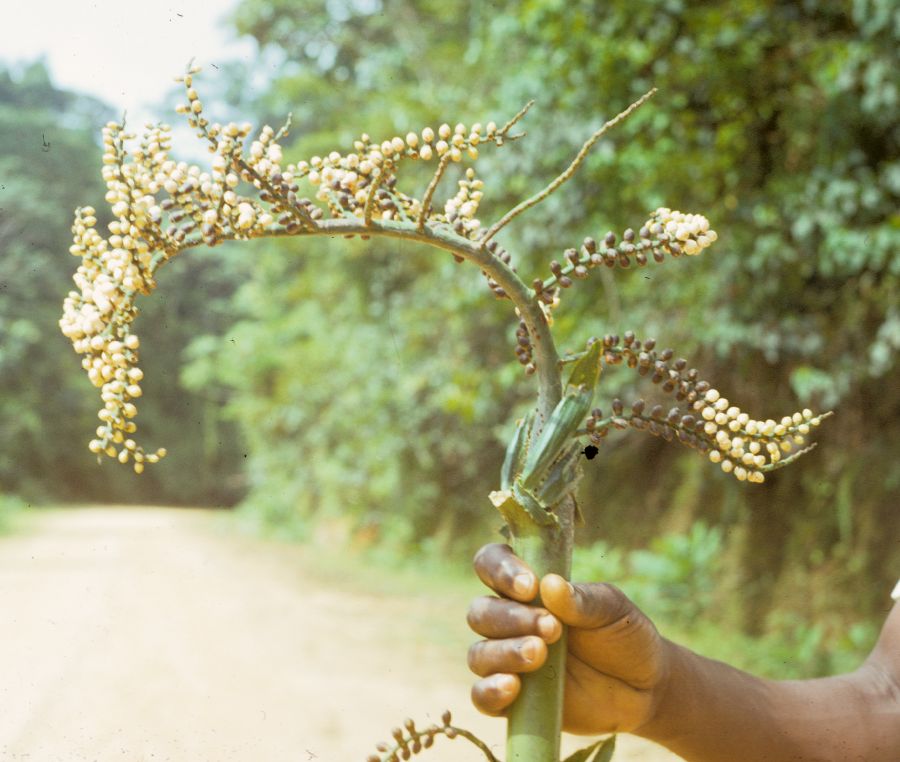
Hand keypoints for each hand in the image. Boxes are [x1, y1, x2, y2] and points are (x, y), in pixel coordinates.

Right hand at [466, 543, 671, 734]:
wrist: (644, 689)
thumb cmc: (623, 636)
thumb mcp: (613, 610)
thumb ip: (582, 599)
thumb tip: (549, 584)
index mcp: (528, 587)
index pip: (491, 564)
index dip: (499, 571)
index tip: (529, 586)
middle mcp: (510, 621)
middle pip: (480, 612)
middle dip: (510, 618)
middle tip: (552, 628)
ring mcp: (509, 661)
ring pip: (479, 653)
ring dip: (504, 652)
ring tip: (540, 654)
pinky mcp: (513, 700)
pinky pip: (481, 697)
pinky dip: (489, 691)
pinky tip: (512, 687)